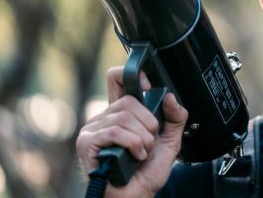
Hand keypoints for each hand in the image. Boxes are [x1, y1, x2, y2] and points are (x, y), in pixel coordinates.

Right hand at [76, 67, 188, 197]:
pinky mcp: (87, 142)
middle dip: (148, 123)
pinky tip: (135, 156)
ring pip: (124, 117)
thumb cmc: (146, 172)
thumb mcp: (170, 141)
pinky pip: (114, 131)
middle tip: (149, 141)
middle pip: (128, 99)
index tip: (148, 86)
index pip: (117, 79)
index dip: (132, 75)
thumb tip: (170, 97)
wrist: (136, 195)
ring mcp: (93, 129)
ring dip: (143, 138)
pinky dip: (132, 144)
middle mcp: (104, 118)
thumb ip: (175, 118)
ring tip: (142, 152)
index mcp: (121, 114)